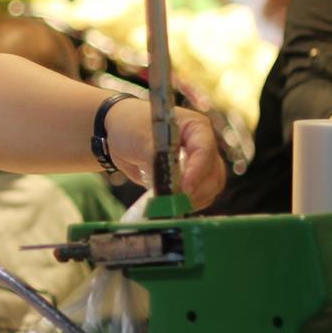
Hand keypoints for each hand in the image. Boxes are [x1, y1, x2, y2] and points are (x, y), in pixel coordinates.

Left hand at [105, 99, 225, 208]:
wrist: (118, 133)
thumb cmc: (131, 125)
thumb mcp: (141, 137)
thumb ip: (156, 158)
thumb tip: (167, 183)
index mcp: (195, 127)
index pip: (204, 150)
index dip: (197, 171)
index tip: (184, 187)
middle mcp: (202, 146)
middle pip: (213, 173)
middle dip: (198, 190)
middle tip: (177, 201)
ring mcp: (198, 164)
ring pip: (210, 187)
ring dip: (195, 200)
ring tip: (173, 206)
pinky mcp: (189, 180)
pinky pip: (199, 196)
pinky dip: (189, 204)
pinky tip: (173, 207)